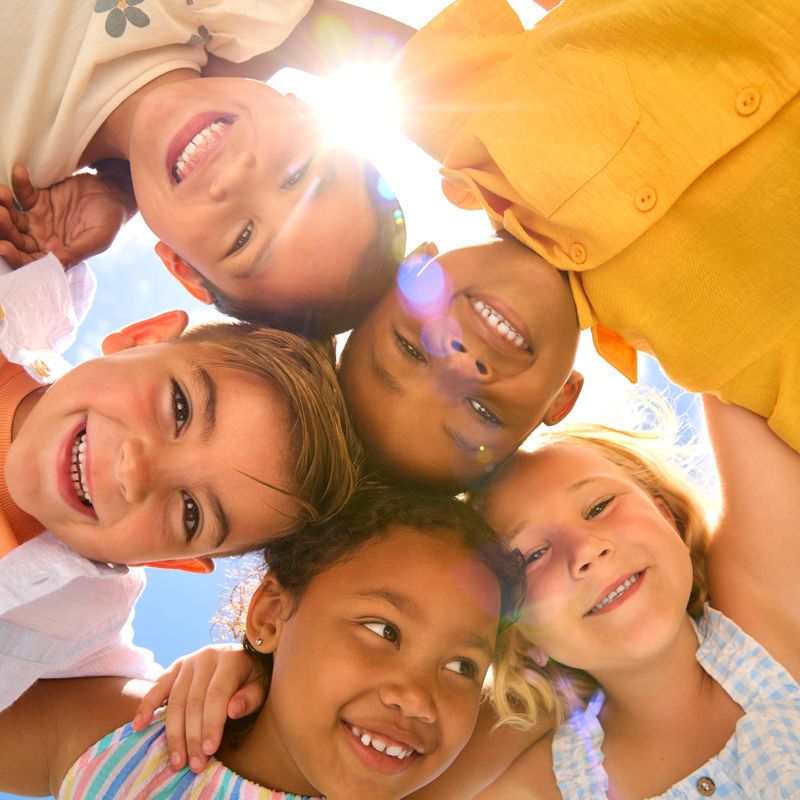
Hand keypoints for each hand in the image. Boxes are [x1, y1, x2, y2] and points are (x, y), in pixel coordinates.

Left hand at [0, 162, 136, 268]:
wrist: (114, 193)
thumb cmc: (110, 220)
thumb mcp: (98, 239)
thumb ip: (77, 252)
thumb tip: (58, 264)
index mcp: (56, 254)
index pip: (29, 260)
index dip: (15, 256)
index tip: (3, 247)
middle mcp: (42, 239)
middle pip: (15, 238)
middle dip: (4, 229)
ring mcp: (38, 219)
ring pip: (12, 217)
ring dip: (3, 207)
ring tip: (2, 193)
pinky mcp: (38, 199)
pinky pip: (22, 192)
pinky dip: (18, 183)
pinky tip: (19, 172)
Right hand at [132, 644, 266, 772]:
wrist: (244, 656)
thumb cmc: (253, 677)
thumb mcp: (261, 685)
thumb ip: (250, 697)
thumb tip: (233, 710)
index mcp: (230, 659)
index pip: (216, 695)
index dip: (211, 723)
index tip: (209, 750)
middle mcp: (207, 656)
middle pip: (194, 701)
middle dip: (192, 736)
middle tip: (194, 765)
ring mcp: (189, 661)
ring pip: (175, 699)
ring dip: (173, 733)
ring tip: (176, 760)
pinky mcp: (176, 667)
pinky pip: (157, 686)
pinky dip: (146, 706)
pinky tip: (139, 725)